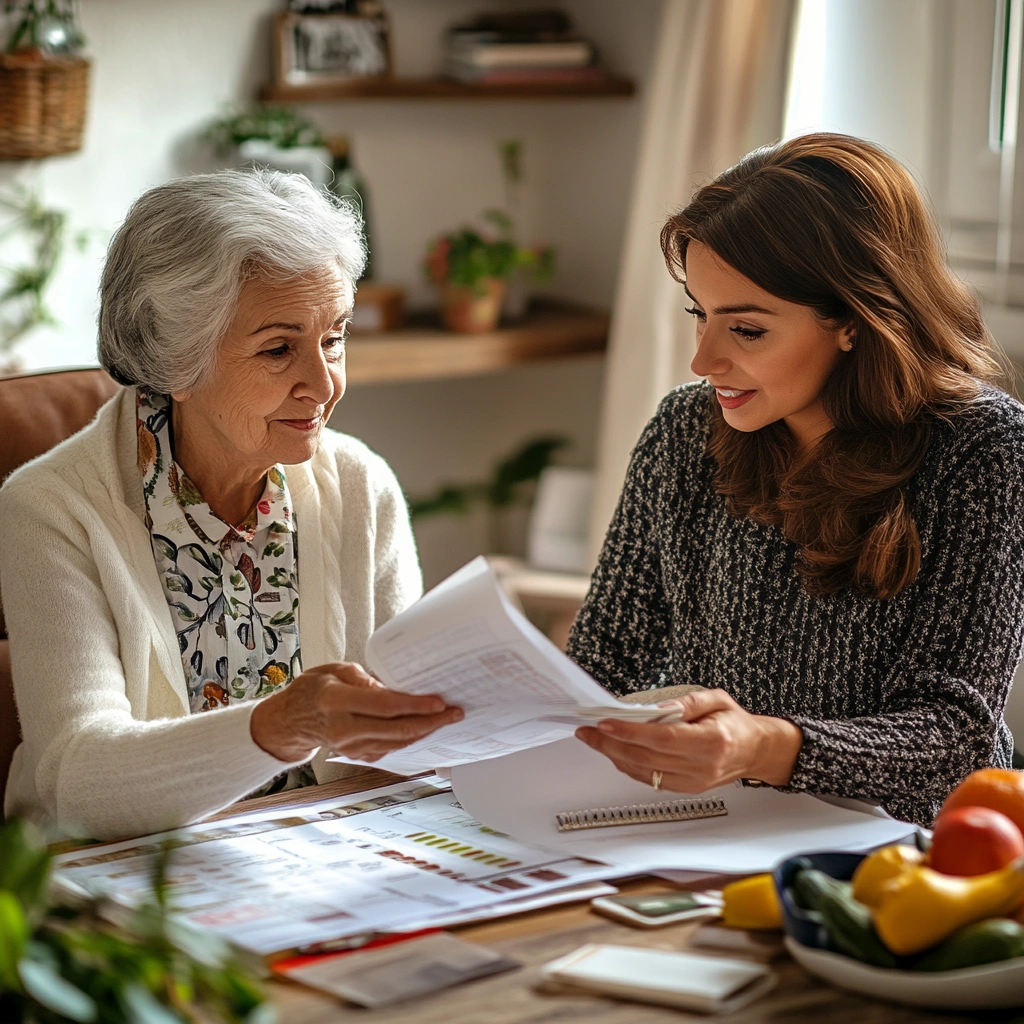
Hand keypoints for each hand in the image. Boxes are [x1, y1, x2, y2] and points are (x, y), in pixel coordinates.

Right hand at [250, 662, 462, 762]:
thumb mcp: (334, 670)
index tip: (438, 702)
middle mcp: (344, 729)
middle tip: (455, 712)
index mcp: (337, 701)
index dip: (414, 705)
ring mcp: (351, 747)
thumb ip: (364, 678)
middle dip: (431, 722)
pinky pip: (391, 748)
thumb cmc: (312, 690)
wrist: (290, 721)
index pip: (383, 706)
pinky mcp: (357, 756)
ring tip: (448, 719)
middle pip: (397, 730)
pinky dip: (411, 739)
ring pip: (397, 743)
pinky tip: (426, 728)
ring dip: (425, 732)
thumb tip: (393, 687)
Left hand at [574, 688, 801, 791]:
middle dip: (611, 744)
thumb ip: (686, 703)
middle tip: (588, 731)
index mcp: (712, 741)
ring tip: (595, 739)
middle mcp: (702, 766)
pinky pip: (650, 780)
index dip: (631, 733)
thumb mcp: (716, 699)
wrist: (756, 750)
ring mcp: (694, 781)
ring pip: (644, 772)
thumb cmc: (736, 722)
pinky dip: (629, 766)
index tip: (605, 724)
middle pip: (647, 758)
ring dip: (614, 756)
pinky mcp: (687, 789)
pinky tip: (616, 752)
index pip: (663, 739)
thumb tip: (654, 709)